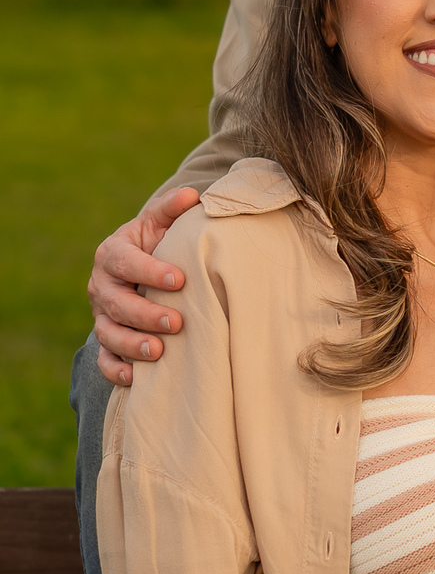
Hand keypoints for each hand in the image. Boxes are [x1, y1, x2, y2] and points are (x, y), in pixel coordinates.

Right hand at [88, 188, 200, 385]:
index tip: (180, 280)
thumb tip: (194, 196)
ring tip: (158, 352)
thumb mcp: (162, 224)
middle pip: (116, 302)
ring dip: (131, 344)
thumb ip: (173, 209)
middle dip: (145, 314)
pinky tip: (136, 378)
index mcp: (112, 253)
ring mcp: (102, 315)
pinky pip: (104, 359)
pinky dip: (115, 370)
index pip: (126, 262)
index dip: (150, 271)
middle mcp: (101, 285)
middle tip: (176, 322)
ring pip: (108, 333)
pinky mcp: (106, 340)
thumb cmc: (159, 244)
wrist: (144, 268)